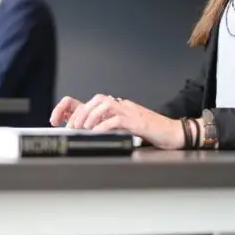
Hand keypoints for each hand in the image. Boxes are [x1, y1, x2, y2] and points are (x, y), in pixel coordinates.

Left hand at [50, 94, 184, 149]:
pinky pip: (116, 119)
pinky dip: (104, 125)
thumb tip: (89, 135)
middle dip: (80, 112)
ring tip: (82, 128)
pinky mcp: (137, 121)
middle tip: (71, 127)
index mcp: (119, 107)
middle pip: (97, 99)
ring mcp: (131, 111)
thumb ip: (111, 128)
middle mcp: (123, 105)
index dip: (74, 108)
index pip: (93, 101)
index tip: (59, 119)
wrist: (175, 134)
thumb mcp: (126, 130)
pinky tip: (97, 132)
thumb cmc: (153, 134)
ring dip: (89, 116)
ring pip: (104, 104)